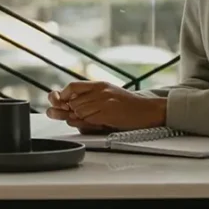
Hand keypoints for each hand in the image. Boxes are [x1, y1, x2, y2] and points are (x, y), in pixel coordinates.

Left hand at [46, 82, 167, 130]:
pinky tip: (99, 122)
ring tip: (95, 119)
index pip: (72, 86)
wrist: (147, 111)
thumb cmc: (127, 107)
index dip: (63, 95)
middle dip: (72, 111)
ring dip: (81, 118)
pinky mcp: (107, 113)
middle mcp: (100, 91)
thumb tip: (67, 107)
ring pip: (78, 111)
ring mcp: (104, 101)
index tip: (60, 103)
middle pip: (73, 102)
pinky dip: (89, 123)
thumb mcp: (108, 95)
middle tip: (80, 116)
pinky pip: (88, 119)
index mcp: (99, 85)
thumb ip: (89, 99)